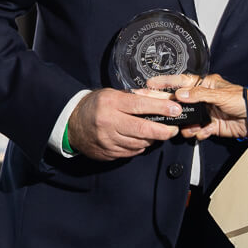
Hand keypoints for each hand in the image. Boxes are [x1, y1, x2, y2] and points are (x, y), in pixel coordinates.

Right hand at [65, 88, 180, 159]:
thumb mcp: (113, 94)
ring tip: (158, 133)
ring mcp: (107, 140)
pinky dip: (140, 146)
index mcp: (111, 103)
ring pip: (139, 143)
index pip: (141, 105)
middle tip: (174, 129)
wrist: (72, 124)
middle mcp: (108, 122)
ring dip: (152, 139)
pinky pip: (131, 152)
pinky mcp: (107, 153)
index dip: (161, 109)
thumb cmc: (96, 105)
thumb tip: (161, 100)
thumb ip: (136, 97)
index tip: (175, 110)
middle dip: (163, 131)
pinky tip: (142, 140)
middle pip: (142, 129)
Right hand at [146, 73, 247, 139]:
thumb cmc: (243, 99)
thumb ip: (199, 95)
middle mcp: (203, 98)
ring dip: (188, 125)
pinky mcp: (210, 125)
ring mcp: (206, 112)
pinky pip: (198, 130)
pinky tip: (204, 131)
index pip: (182, 81)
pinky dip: (200, 133)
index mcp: (205, 85)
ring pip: (188, 120)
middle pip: (181, 103)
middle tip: (162, 112)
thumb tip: (181, 94)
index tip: (151, 84)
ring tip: (190, 127)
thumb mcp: (220, 94)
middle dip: (173, 109)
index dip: (166, 82)